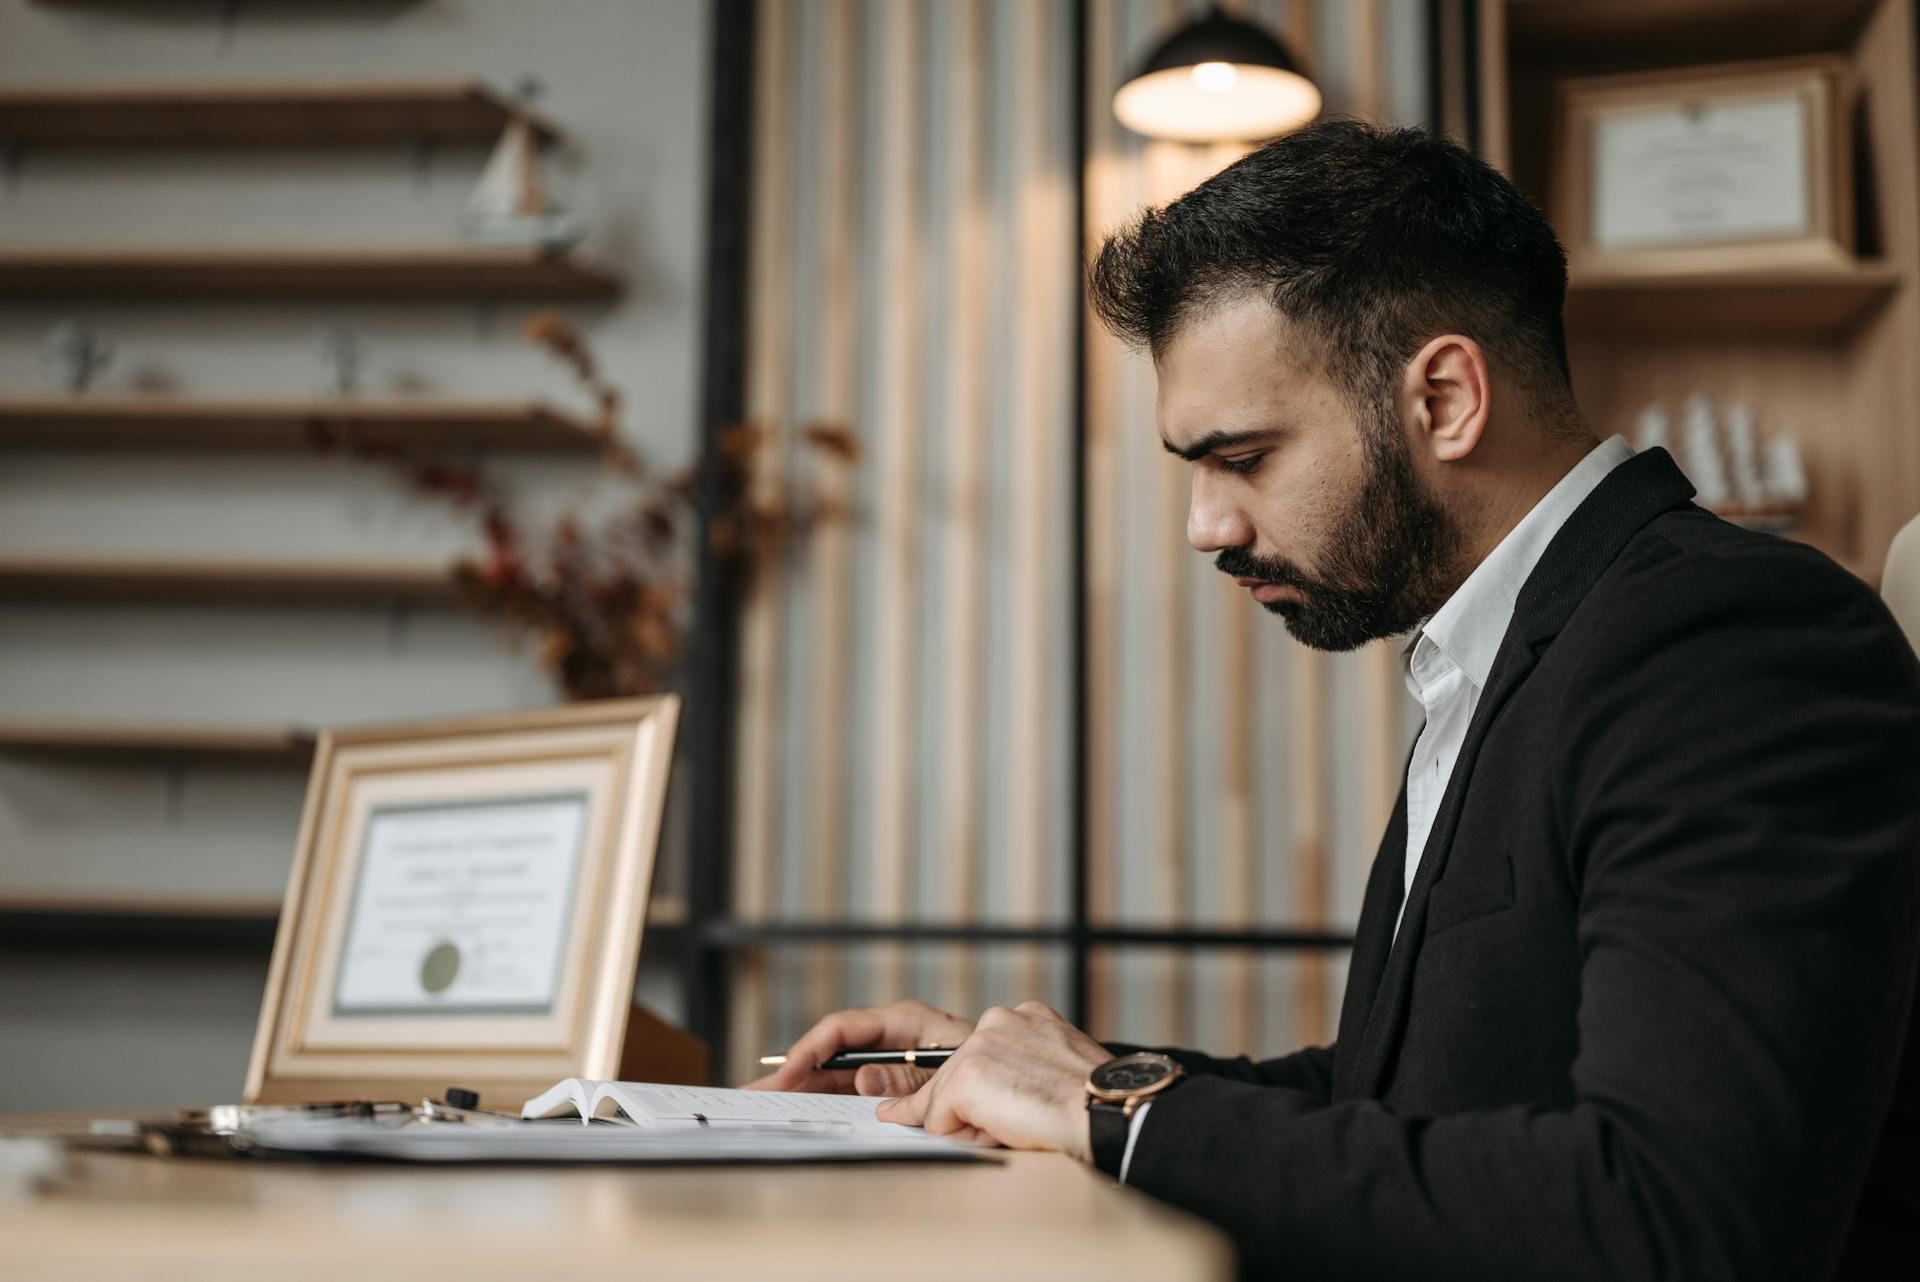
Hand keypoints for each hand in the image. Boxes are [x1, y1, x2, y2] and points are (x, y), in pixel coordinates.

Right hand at [739, 998, 975, 1095]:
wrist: (1027, 1084)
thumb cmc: (995, 1068)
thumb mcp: (953, 1071)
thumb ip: (909, 1077)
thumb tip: (862, 1079)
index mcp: (907, 1022)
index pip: (844, 1029)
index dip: (812, 1050)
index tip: (788, 1073)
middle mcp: (895, 1038)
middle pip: (834, 1052)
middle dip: (795, 1072)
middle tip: (756, 1092)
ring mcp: (894, 1061)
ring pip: (840, 1073)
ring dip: (805, 1089)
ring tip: (767, 1104)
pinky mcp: (898, 1084)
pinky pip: (857, 1090)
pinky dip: (830, 1100)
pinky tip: (804, 1112)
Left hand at [873, 1001, 1110, 1159]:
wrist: (1107, 1114)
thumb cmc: (1096, 1105)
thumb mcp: (1058, 1070)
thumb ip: (1025, 1070)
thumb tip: (998, 1098)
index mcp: (1026, 1017)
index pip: (980, 1060)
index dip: (992, 1096)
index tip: (1017, 1105)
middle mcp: (998, 1020)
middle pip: (955, 1078)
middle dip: (978, 1111)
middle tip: (1024, 1121)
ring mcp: (978, 1045)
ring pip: (944, 1100)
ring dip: (974, 1125)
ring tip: (1021, 1124)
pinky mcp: (964, 1077)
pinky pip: (937, 1121)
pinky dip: (965, 1138)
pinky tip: (1005, 1131)